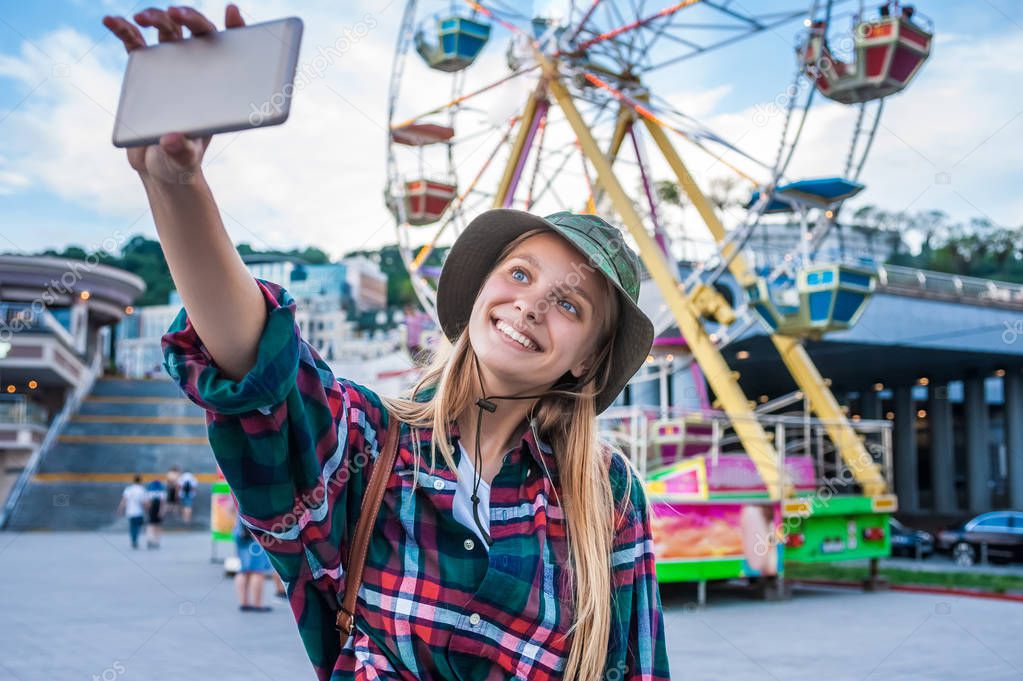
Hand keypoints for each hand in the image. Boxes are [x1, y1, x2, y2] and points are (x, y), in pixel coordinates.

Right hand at [102, 5, 246, 183]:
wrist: (159, 169)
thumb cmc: (181, 164)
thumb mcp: (184, 160)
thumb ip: (181, 151)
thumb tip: (170, 140)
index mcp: (219, 89)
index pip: (232, 53)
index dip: (235, 29)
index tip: (232, 12)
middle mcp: (199, 73)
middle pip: (197, 34)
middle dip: (189, 18)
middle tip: (175, 14)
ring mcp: (172, 70)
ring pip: (168, 33)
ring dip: (157, 17)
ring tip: (141, 18)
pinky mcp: (145, 72)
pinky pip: (134, 44)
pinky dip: (123, 30)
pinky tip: (110, 21)